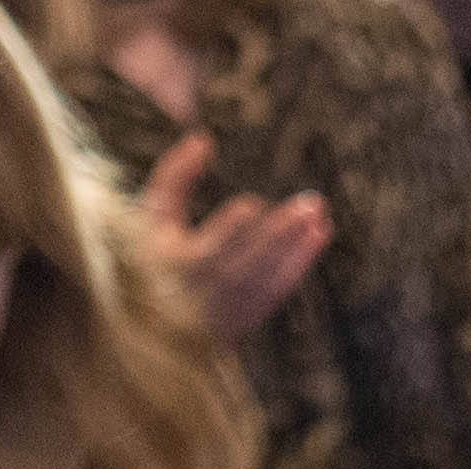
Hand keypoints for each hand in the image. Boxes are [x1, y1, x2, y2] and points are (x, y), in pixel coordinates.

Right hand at [137, 134, 328, 343]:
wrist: (158, 328)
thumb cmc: (153, 256)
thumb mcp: (150, 215)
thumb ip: (173, 176)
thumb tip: (203, 138)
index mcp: (173, 270)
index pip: (204, 254)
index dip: (228, 231)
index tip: (251, 205)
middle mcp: (202, 296)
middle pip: (246, 263)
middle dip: (279, 233)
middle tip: (310, 203)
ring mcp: (228, 310)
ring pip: (268, 277)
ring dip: (297, 246)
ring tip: (319, 213)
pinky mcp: (247, 316)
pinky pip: (278, 288)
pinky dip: (300, 261)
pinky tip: (320, 232)